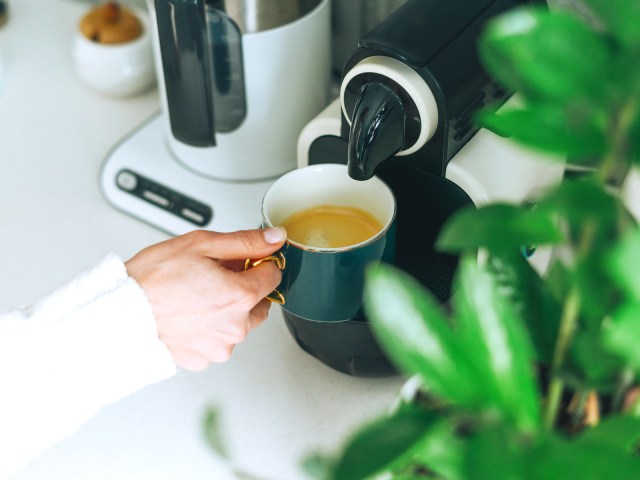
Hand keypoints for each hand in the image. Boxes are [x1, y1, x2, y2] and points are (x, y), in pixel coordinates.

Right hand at [125, 227, 286, 370]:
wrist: (118, 314)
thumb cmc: (152, 279)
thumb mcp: (201, 245)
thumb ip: (245, 241)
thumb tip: (274, 237)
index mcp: (241, 296)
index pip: (274, 275)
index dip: (259, 263)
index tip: (243, 260)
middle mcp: (236, 327)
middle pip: (259, 302)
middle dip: (245, 287)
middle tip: (215, 275)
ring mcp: (220, 347)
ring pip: (239, 323)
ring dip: (228, 309)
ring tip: (196, 295)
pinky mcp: (204, 359)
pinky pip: (217, 339)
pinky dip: (210, 327)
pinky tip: (189, 314)